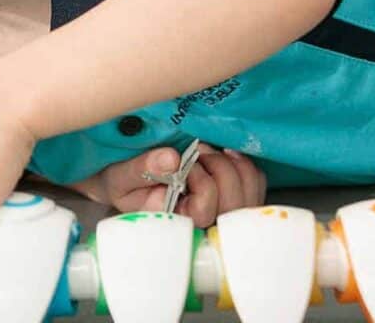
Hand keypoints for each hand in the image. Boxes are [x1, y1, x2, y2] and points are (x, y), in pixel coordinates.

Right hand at [67, 143, 266, 227]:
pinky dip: (242, 162)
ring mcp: (222, 212)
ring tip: (205, 152)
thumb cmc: (120, 183)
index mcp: (175, 223)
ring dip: (230, 163)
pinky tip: (222, 154)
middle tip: (196, 150)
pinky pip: (255, 181)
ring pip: (249, 190)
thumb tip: (171, 159)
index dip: (202, 182)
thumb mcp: (118, 176)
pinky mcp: (235, 196)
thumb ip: (140, 169)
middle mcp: (203, 223)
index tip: (182, 162)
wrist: (124, 181)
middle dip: (219, 167)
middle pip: (235, 202)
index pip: (206, 210)